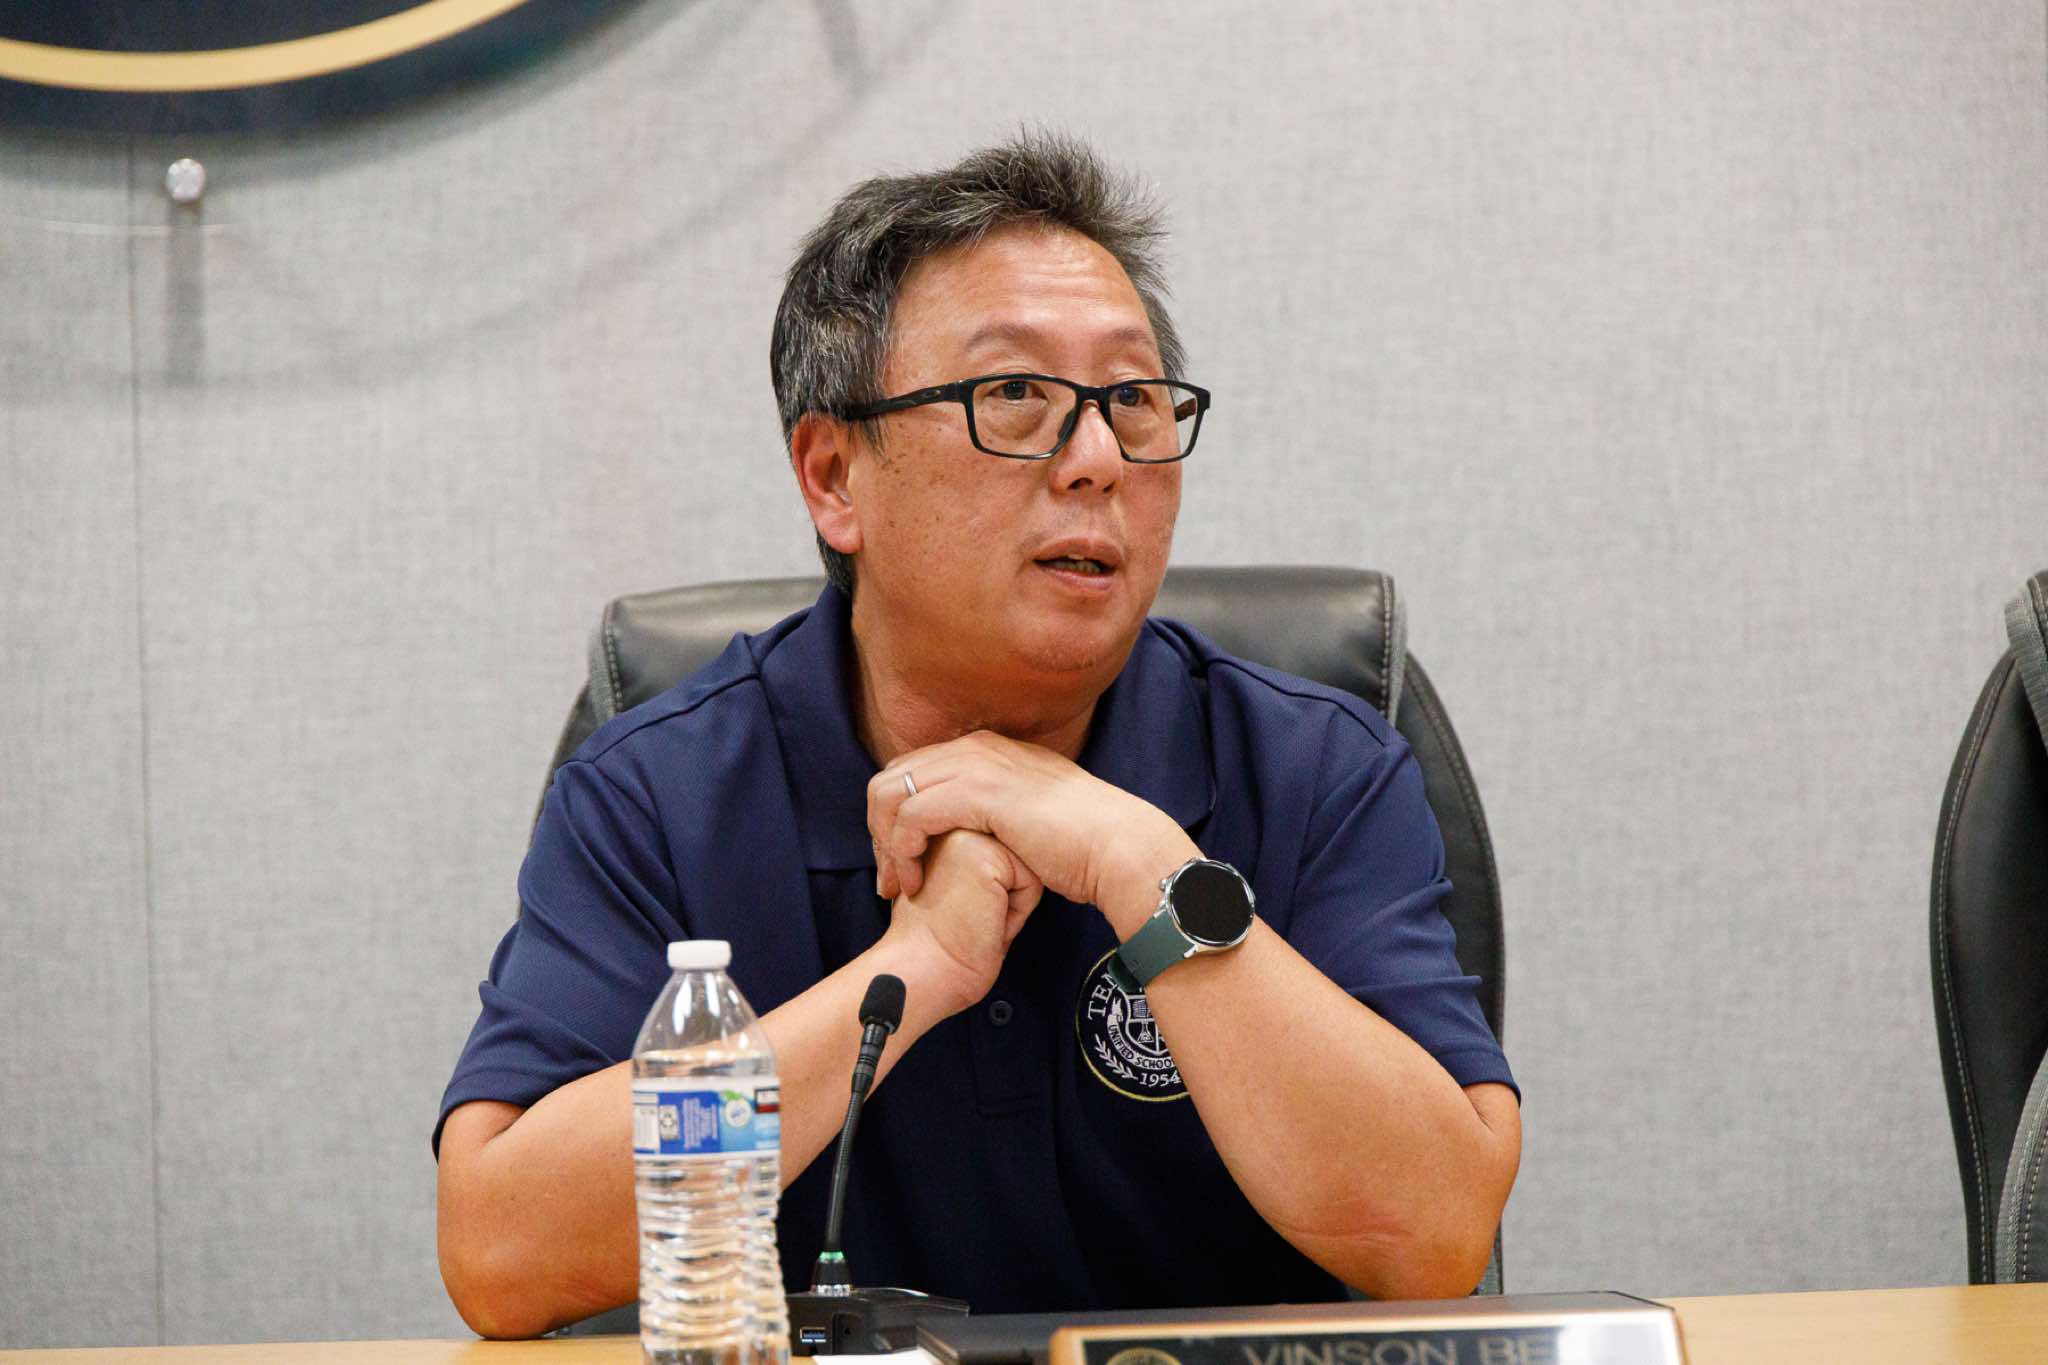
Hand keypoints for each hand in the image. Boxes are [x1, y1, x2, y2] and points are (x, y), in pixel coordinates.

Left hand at [868, 731, 1190, 926]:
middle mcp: (976, 747)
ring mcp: (977, 765)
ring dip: (885, 844)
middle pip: (890, 777)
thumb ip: (993, 807)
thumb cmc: (1080, 842)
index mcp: (985, 748)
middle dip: (879, 830)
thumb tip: (968, 826)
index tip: (900, 863)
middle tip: (889, 879)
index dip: (893, 817)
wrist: (1116, 846)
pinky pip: (912, 816)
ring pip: (892, 794)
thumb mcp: (1026, 813)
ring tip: (898, 885)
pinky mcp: (979, 793)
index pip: (911, 770)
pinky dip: (903, 851)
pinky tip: (916, 882)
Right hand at [881, 829, 1042, 1016]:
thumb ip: (971, 861)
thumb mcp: (948, 886)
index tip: (953, 913)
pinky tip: (981, 923)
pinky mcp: (986, 855)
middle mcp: (950, 824)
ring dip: (1009, 904)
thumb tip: (1011, 858)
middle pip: (1015, 855)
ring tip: (972, 920)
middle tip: (962, 918)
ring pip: (1026, 865)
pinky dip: (1015, 914)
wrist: (919, 973)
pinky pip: (1031, 881)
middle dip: (1001, 896)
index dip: (989, 893)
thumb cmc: (935, 943)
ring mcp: (966, 834)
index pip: (999, 851)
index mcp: (939, 828)